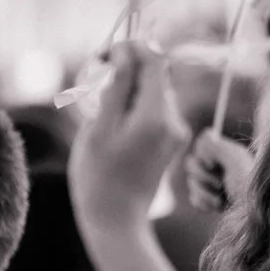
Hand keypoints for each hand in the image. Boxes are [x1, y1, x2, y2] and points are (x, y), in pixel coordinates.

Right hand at [71, 43, 191, 235]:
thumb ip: (117, 87)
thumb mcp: (99, 128)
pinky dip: (133, 107)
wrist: (116, 221)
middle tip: (93, 80)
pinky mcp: (171, 141)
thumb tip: (126, 53)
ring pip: (152, 92)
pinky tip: (112, 124)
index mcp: (157, 115)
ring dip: (128, 89)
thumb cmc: (98, 176)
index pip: (153, 61)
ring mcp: (176, 131)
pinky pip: (153, 110)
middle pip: (154, 75)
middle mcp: (174, 120)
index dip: (129, 49)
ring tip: (99, 108)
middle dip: (126, 69)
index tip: (102, 55)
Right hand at [186, 128, 254, 212]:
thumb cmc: (249, 187)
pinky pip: (194, 199)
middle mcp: (219, 166)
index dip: (202, 154)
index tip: (214, 164)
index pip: (202, 143)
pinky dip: (205, 203)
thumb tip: (206, 134)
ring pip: (191, 183)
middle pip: (191, 163)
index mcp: (228, 153)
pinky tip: (219, 206)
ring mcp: (212, 184)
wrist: (251, 216)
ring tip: (222, 199)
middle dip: (203, 176)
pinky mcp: (208, 201)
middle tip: (220, 183)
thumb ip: (218, 146)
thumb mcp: (236, 160)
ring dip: (205, 192)